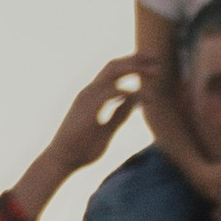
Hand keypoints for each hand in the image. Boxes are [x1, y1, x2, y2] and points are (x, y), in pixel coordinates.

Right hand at [49, 55, 143, 174]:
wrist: (62, 160)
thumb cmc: (82, 149)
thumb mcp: (107, 129)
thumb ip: (120, 115)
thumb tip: (136, 101)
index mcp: (93, 94)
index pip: (113, 71)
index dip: (133, 64)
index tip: (152, 65)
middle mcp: (89, 90)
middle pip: (114, 65)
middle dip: (136, 59)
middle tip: (158, 59)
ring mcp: (87, 96)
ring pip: (112, 72)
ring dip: (135, 68)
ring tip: (155, 72)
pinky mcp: (88, 108)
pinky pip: (110, 92)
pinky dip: (129, 91)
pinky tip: (144, 95)